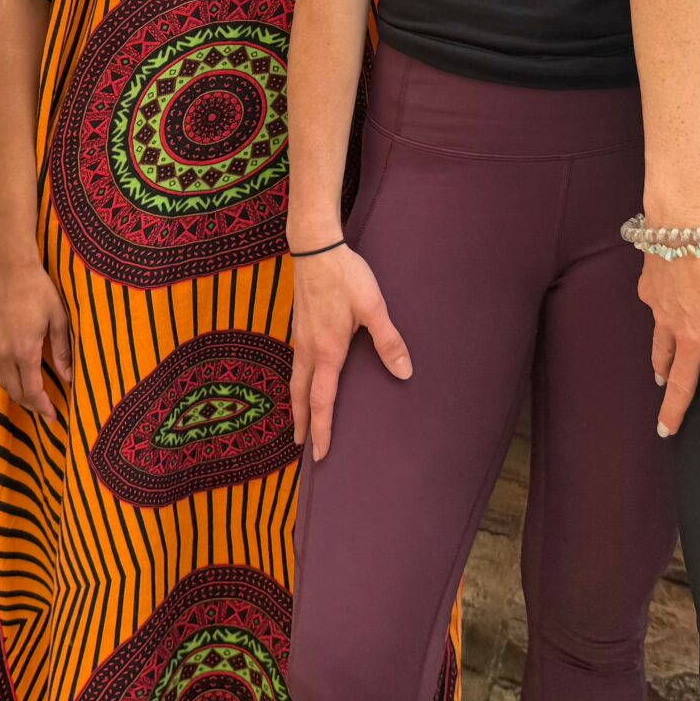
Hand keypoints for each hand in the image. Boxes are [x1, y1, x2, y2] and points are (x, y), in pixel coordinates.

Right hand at [0, 251, 74, 425]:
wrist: (13, 268)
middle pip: (15, 392)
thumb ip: (63, 351)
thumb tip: (69, 378)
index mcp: (25, 351)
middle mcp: (4, 353)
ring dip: (17, 392)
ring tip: (33, 396)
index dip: (43, 407)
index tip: (53, 416)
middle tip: (45, 411)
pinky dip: (5, 377)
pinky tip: (16, 375)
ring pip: (2, 381)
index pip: (32, 391)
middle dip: (31, 405)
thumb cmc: (40, 291)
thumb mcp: (59, 320)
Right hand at [289, 243, 410, 460]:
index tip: (320, 453)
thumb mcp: (373, 308)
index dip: (321, 429)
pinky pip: (296, 362)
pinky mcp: (299, 324)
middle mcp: (308, 349)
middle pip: (300, 396)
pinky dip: (297, 380)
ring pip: (295, 379)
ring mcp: (300, 336)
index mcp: (327, 352)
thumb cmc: (345, 276)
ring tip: (300, 418)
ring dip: (297, 402)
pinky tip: (305, 377)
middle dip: (301, 423)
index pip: (322, 401)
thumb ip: (388, 341)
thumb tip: (404, 372)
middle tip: (300, 446)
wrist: (314, 247)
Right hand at [638, 238, 699, 459]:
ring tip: (662, 382)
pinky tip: (663, 317)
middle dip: (674, 413)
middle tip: (667, 430)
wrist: (688, 221)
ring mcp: (667, 319)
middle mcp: (693, 338)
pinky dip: (659, 324)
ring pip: (662, 357)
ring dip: (664, 374)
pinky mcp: (650, 298)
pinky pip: (655, 317)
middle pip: (682, 387)